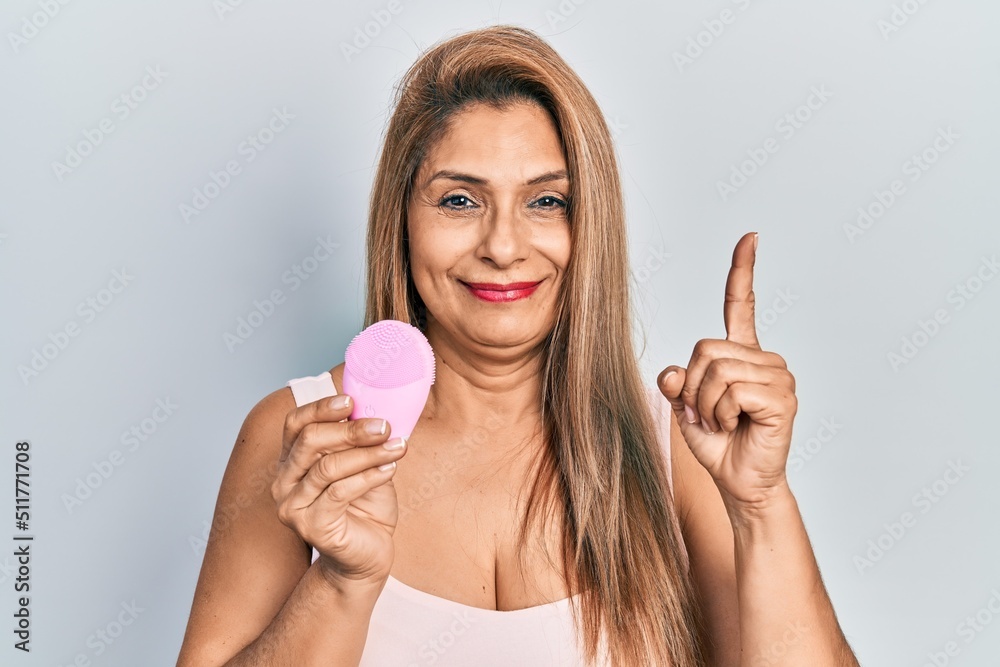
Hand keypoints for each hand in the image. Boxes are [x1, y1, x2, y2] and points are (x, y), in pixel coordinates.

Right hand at [271, 395, 406, 585]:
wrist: (367, 557)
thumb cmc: (365, 508)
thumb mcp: (364, 466)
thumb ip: (361, 442)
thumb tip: (379, 410)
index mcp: (292, 461)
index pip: (296, 424)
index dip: (321, 408)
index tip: (351, 400)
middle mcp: (284, 482)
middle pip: (310, 441)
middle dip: (351, 430)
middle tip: (384, 426)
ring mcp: (293, 506)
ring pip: (328, 467)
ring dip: (367, 453)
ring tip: (397, 446)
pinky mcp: (311, 526)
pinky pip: (340, 492)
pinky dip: (369, 476)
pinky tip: (390, 469)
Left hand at [657, 232, 797, 508]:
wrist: (738, 481)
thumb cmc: (716, 442)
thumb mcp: (684, 407)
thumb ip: (675, 384)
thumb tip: (672, 372)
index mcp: (741, 354)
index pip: (742, 305)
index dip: (743, 271)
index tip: (750, 238)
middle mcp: (764, 359)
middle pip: (705, 348)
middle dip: (693, 387)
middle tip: (707, 412)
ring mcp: (778, 377)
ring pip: (716, 371)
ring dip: (706, 404)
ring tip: (724, 421)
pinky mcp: (782, 399)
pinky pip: (732, 391)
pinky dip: (721, 413)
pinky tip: (737, 426)